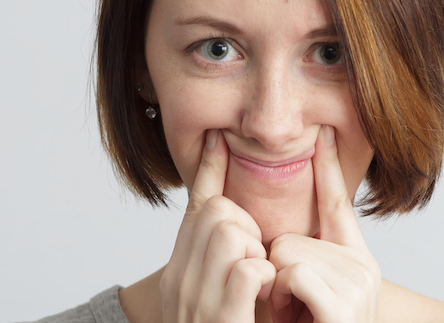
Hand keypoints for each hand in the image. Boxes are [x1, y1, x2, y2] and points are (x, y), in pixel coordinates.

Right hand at [160, 129, 276, 322]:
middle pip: (215, 212)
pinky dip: (263, 273)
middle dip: (245, 224)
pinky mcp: (219, 320)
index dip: (210, 171)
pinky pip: (247, 268)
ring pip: (231, 231)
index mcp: (179, 274)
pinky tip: (265, 291)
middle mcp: (178, 284)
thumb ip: (225, 264)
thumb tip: (245, 233)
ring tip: (261, 280)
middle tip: (256, 259)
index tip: (221, 140)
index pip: (193, 208)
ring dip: (256, 249)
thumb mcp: (219, 300)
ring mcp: (195, 303)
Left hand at [268, 125, 380, 322]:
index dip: (328, 166)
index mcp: (354, 261)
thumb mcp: (299, 297)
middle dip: (275, 271)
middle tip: (287, 308)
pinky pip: (293, 273)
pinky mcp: (346, 307)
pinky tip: (294, 319)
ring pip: (287, 252)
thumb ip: (297, 262)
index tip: (322, 130)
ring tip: (291, 318)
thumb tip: (274, 235)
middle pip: (291, 235)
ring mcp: (359, 287)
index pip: (337, 202)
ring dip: (275, 290)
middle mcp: (364, 269)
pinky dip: (282, 297)